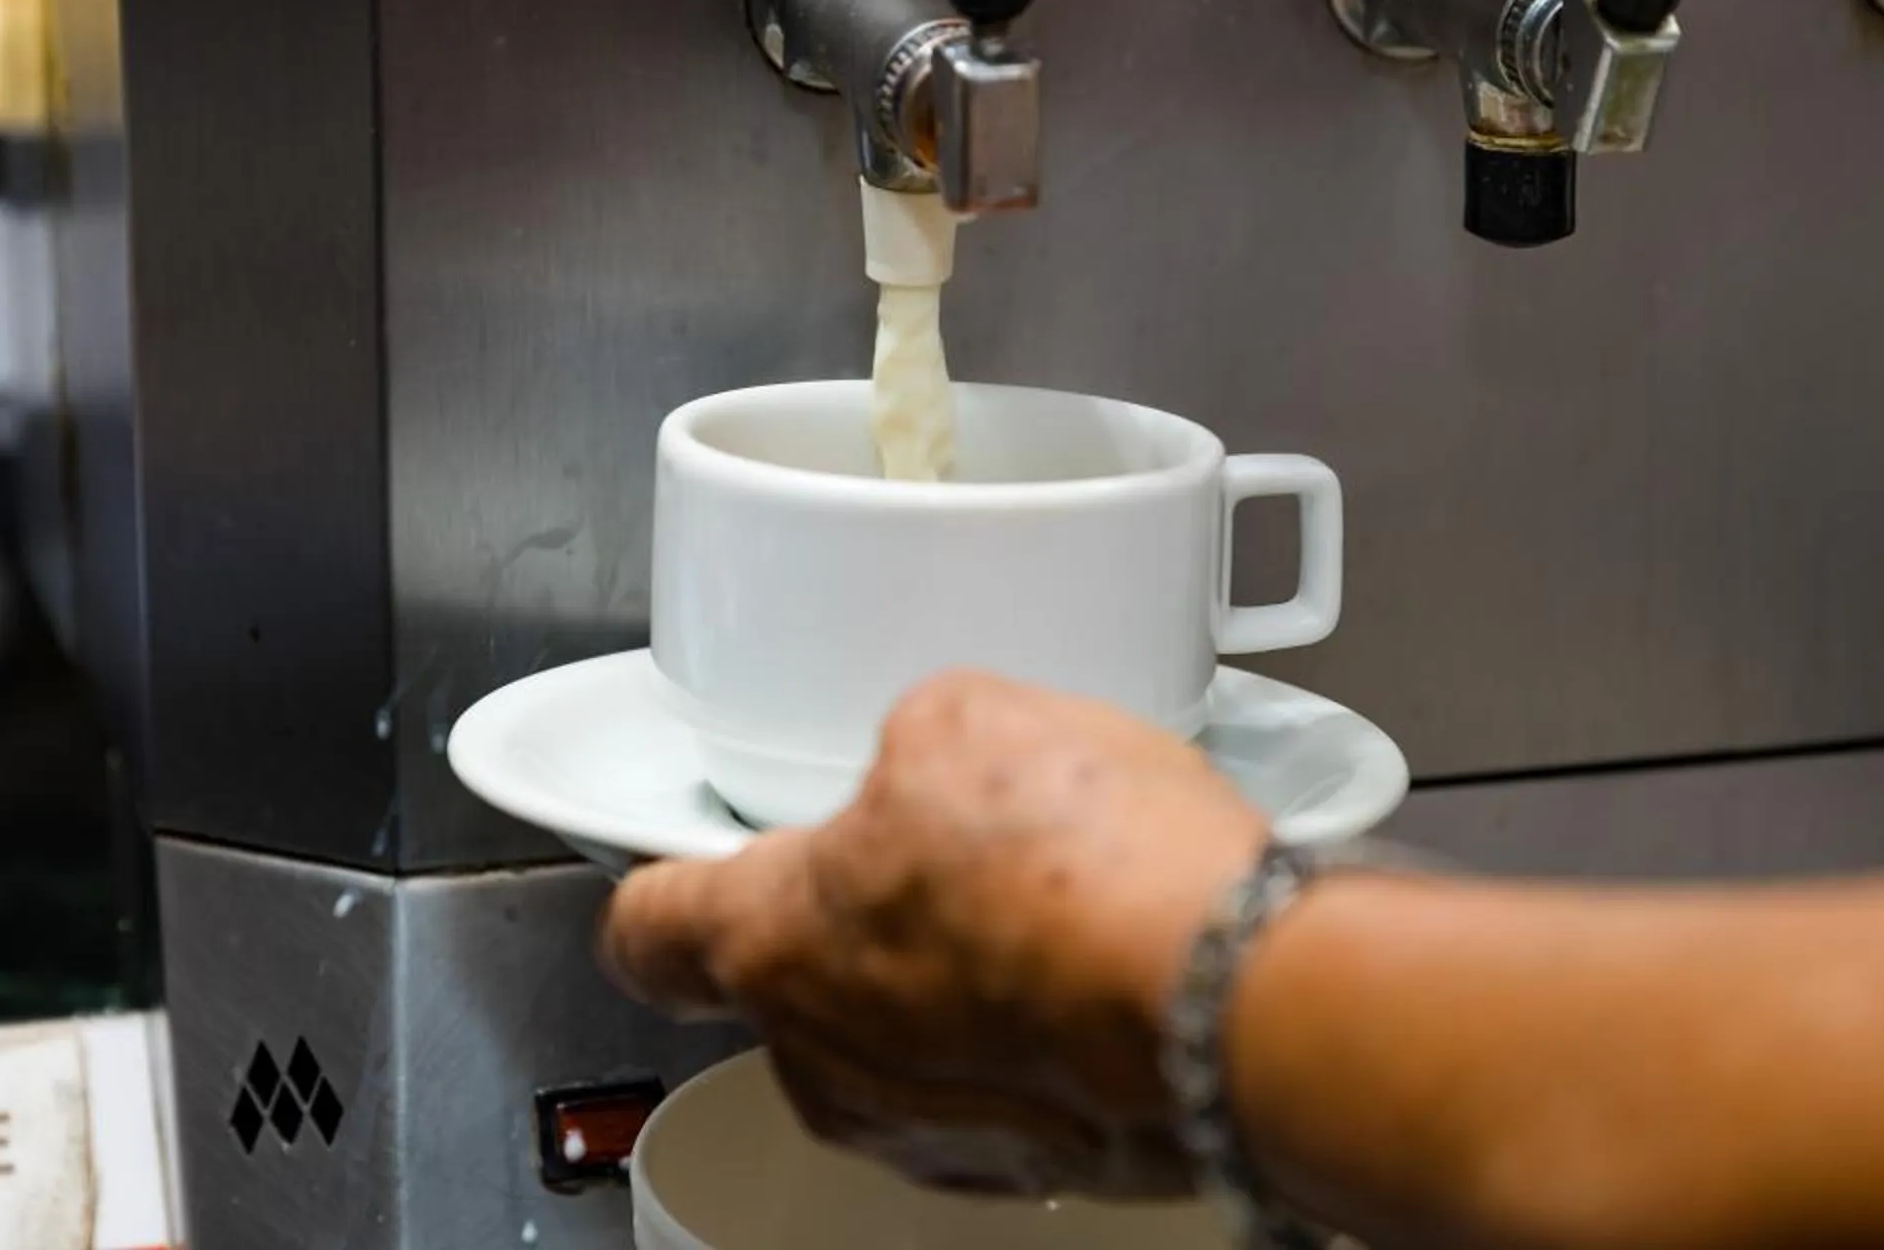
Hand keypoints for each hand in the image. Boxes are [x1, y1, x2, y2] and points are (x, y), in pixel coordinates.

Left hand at [599, 671, 1266, 1196]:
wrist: (1237, 1002)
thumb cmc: (1090, 876)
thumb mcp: (965, 719)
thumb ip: (909, 746)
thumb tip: (934, 762)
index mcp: (771, 943)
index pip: (647, 930)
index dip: (662, 880)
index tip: (685, 858)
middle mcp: (831, 1063)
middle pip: (798, 976)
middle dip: (866, 906)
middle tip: (946, 838)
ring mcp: (932, 1131)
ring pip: (908, 1030)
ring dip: (963, 962)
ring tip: (1055, 891)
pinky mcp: (1034, 1165)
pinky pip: (1006, 1073)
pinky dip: (1045, 1016)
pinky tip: (1107, 951)